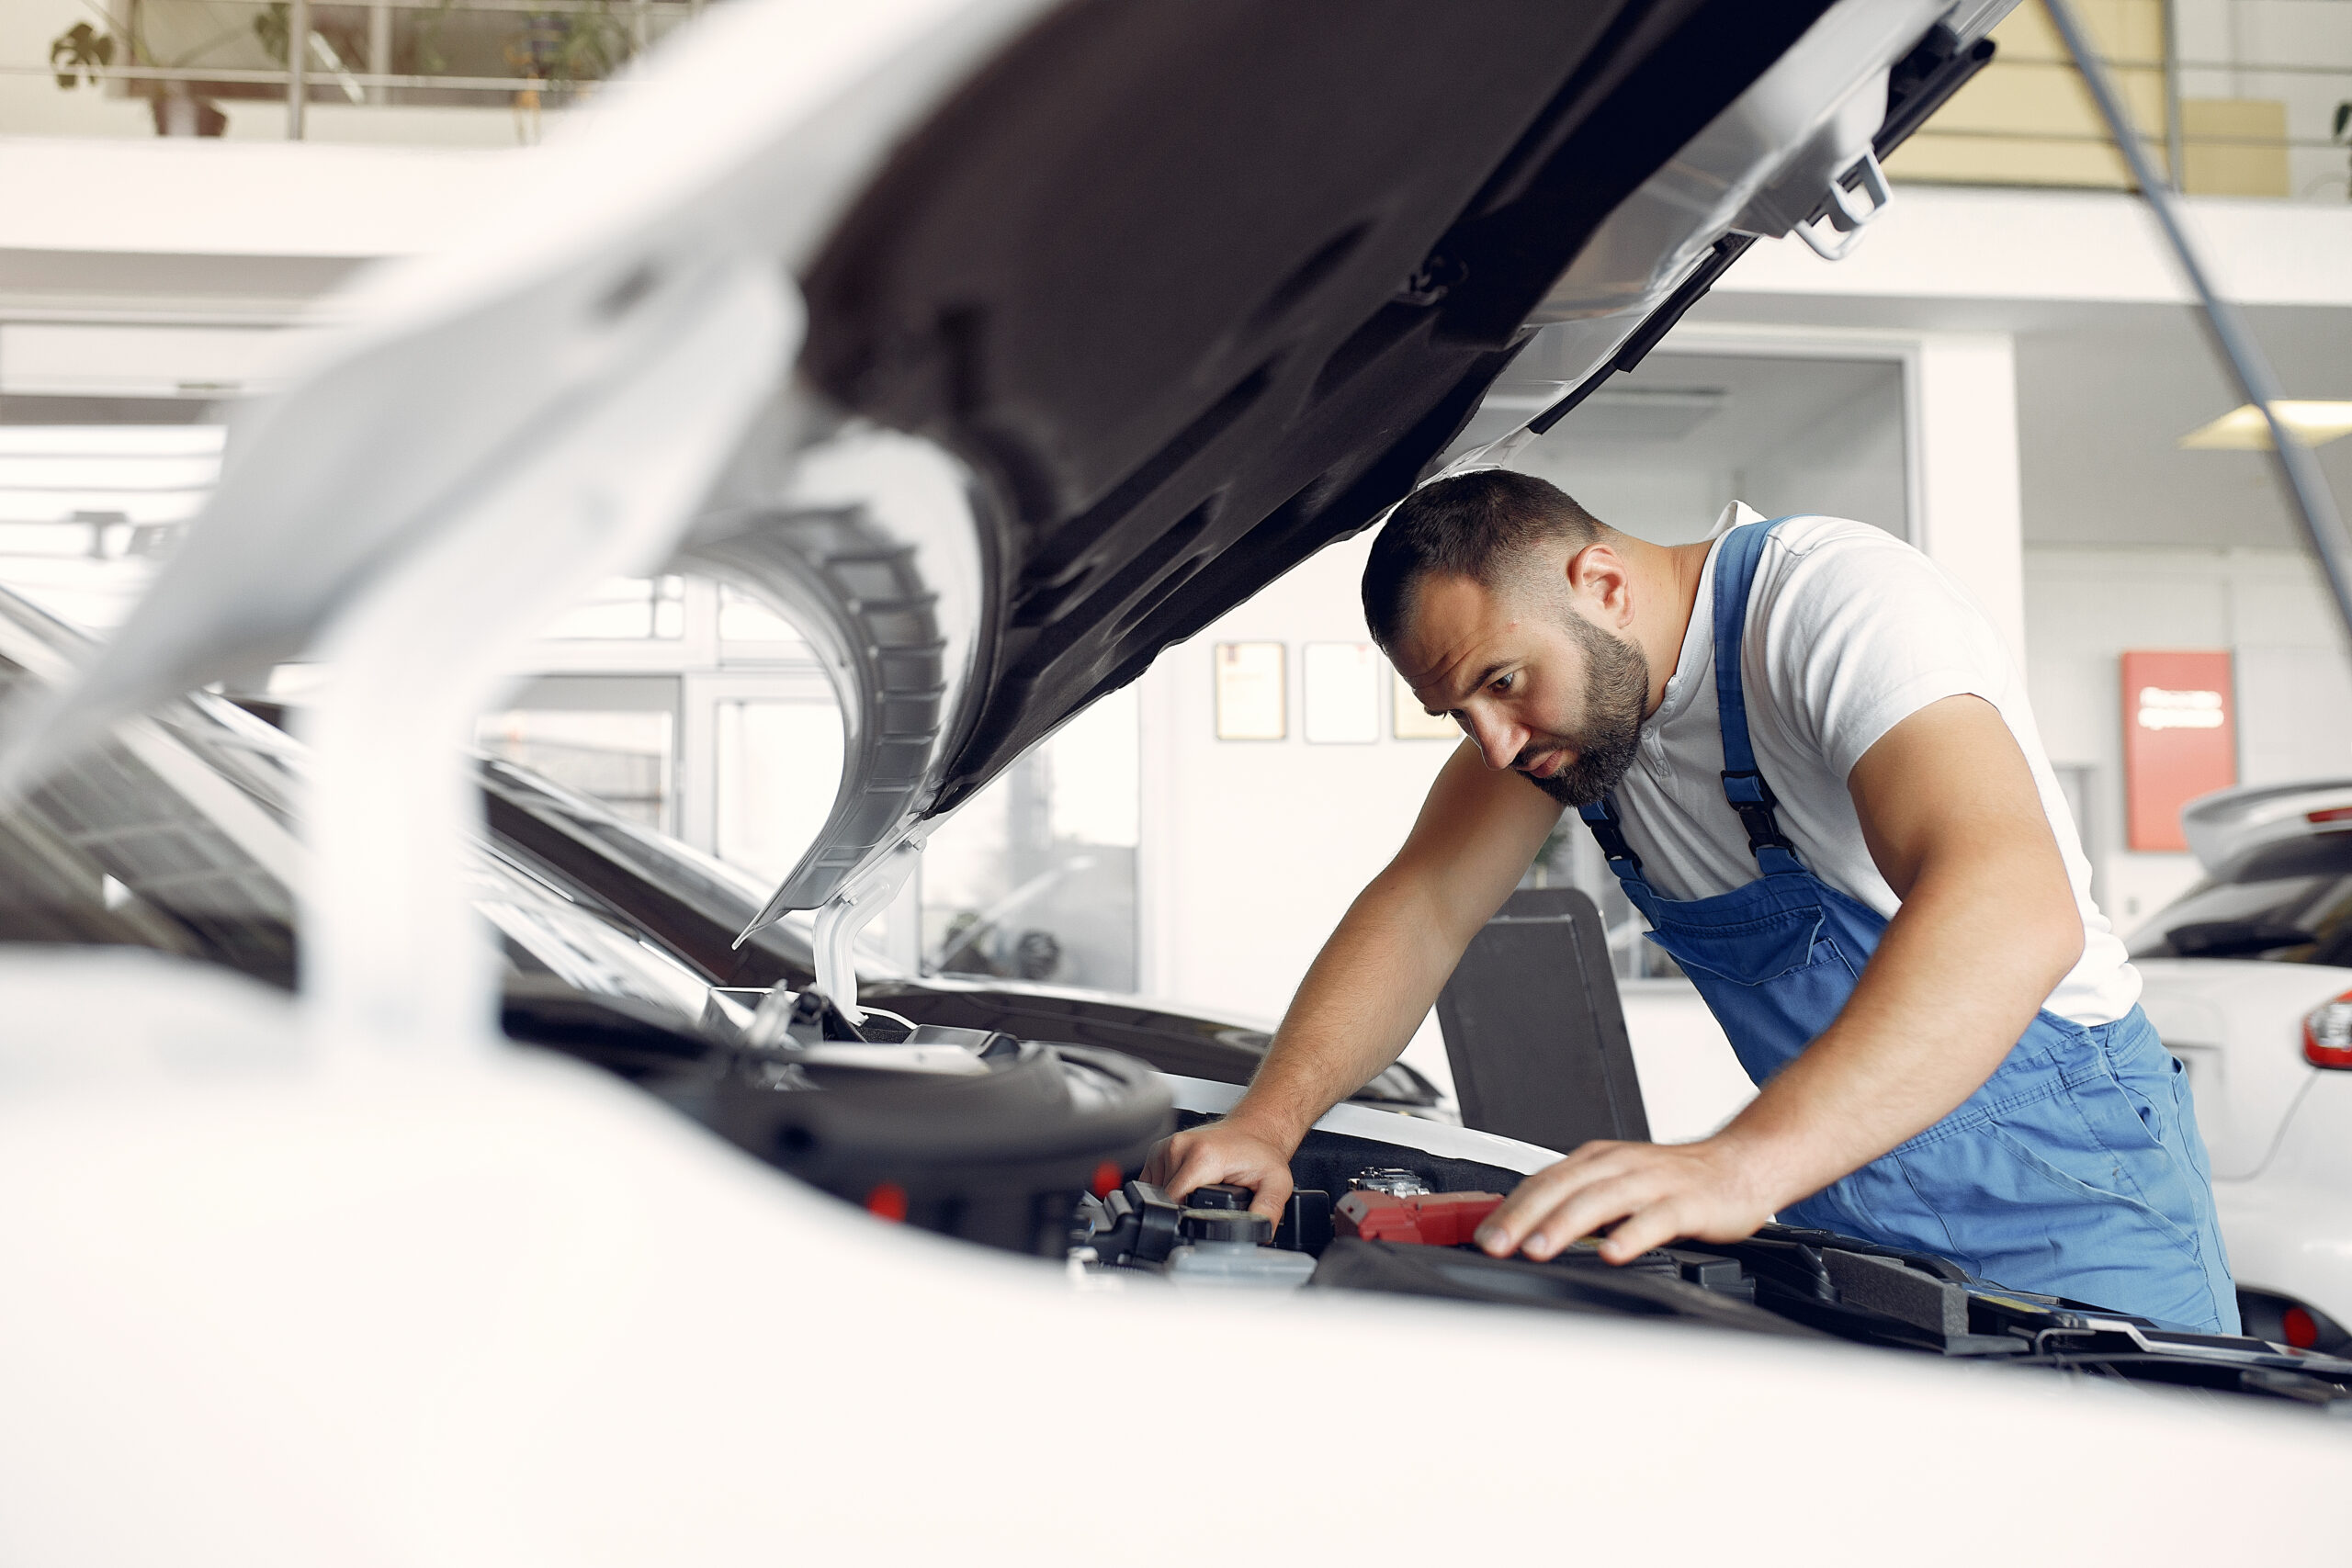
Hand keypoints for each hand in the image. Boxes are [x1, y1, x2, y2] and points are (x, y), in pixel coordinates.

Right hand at [1142, 1118, 1296, 1222]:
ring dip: (1174, 1198)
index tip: (1201, 1220)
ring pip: (1157, 1190)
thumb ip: (1267, 1211)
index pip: (1174, 1202)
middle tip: (1209, 1201)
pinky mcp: (1161, 1148)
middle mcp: (1180, 1147)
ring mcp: (1168, 1146)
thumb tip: (1259, 1233)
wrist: (1254, 1129)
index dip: (1186, 1218)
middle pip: (1165, 1198)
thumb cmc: (1260, 1153)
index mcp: (1202, 1156)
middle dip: (1183, 1208)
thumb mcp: (1276, 1184)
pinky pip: (1153, 1180)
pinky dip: (1166, 1188)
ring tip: (1200, 1190)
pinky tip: (1188, 1184)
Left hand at [1473, 1138, 1776, 1263]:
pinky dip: (1631, 1235)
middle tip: (1496, 1244)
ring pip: (1601, 1199)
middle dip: (1524, 1217)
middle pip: (1562, 1187)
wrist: (1741, 1164)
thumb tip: (1527, 1229)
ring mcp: (1653, 1182)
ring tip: (1538, 1248)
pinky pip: (1655, 1218)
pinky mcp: (1687, 1202)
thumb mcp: (1617, 1182)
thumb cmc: (1674, 1181)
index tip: (1483, 1236)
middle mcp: (1620, 1165)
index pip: (1542, 1181)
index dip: (1509, 1208)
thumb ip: (1577, 1201)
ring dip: (1565, 1224)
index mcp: (1597, 1160)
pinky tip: (1613, 1252)